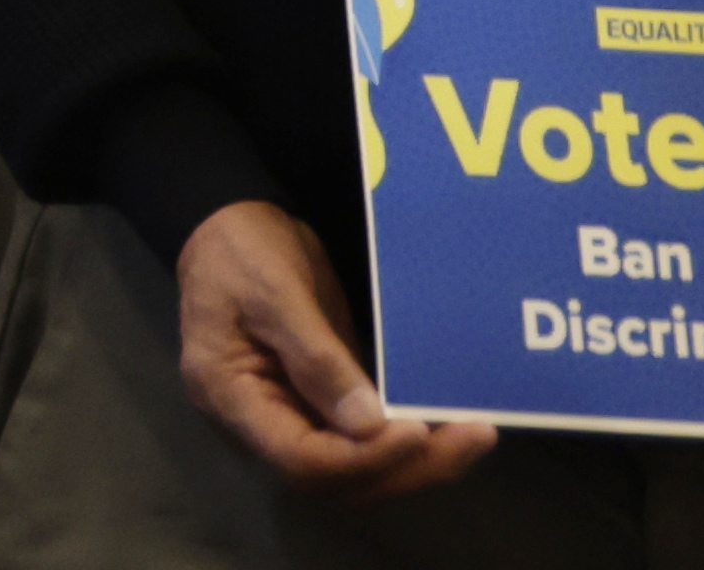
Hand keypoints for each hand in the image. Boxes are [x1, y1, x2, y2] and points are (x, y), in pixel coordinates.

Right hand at [174, 202, 492, 498]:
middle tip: (473, 436)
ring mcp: (292, 418)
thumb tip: (368, 424)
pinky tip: (453, 426)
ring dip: (419, 462)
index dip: (364, 457)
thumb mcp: (274, 292)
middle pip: (337, 479)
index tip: (417, 430)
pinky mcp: (320, 405)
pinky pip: (365, 442)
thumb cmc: (241, 250)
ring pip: (359, 471)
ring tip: (476, 434)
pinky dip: (410, 443)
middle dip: (407, 467)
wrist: (227, 223)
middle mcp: (261, 425)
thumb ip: (316, 358)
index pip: (303, 460)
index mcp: (231, 399)